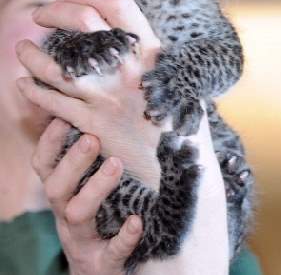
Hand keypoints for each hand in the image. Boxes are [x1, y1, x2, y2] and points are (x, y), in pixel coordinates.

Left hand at [19, 0, 228, 271]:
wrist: (182, 165)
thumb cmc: (182, 119)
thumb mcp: (179, 79)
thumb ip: (155, 56)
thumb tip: (130, 31)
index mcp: (153, 53)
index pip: (117, 4)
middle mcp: (128, 69)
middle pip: (82, 21)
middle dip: (54, 10)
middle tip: (42, 15)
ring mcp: (107, 96)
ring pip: (56, 62)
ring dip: (32, 52)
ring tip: (22, 48)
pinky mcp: (91, 123)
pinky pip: (50, 101)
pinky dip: (31, 89)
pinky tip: (23, 83)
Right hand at [31, 118, 140, 274]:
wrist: (99, 272)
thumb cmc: (98, 221)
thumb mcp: (86, 192)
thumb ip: (89, 163)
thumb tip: (99, 119)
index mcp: (63, 196)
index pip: (45, 166)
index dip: (50, 143)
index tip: (63, 118)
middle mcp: (66, 216)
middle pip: (57, 188)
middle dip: (73, 162)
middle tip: (92, 138)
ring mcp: (83, 240)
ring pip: (78, 214)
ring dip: (96, 188)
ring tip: (116, 165)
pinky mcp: (103, 263)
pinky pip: (112, 250)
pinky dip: (124, 236)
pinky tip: (137, 221)